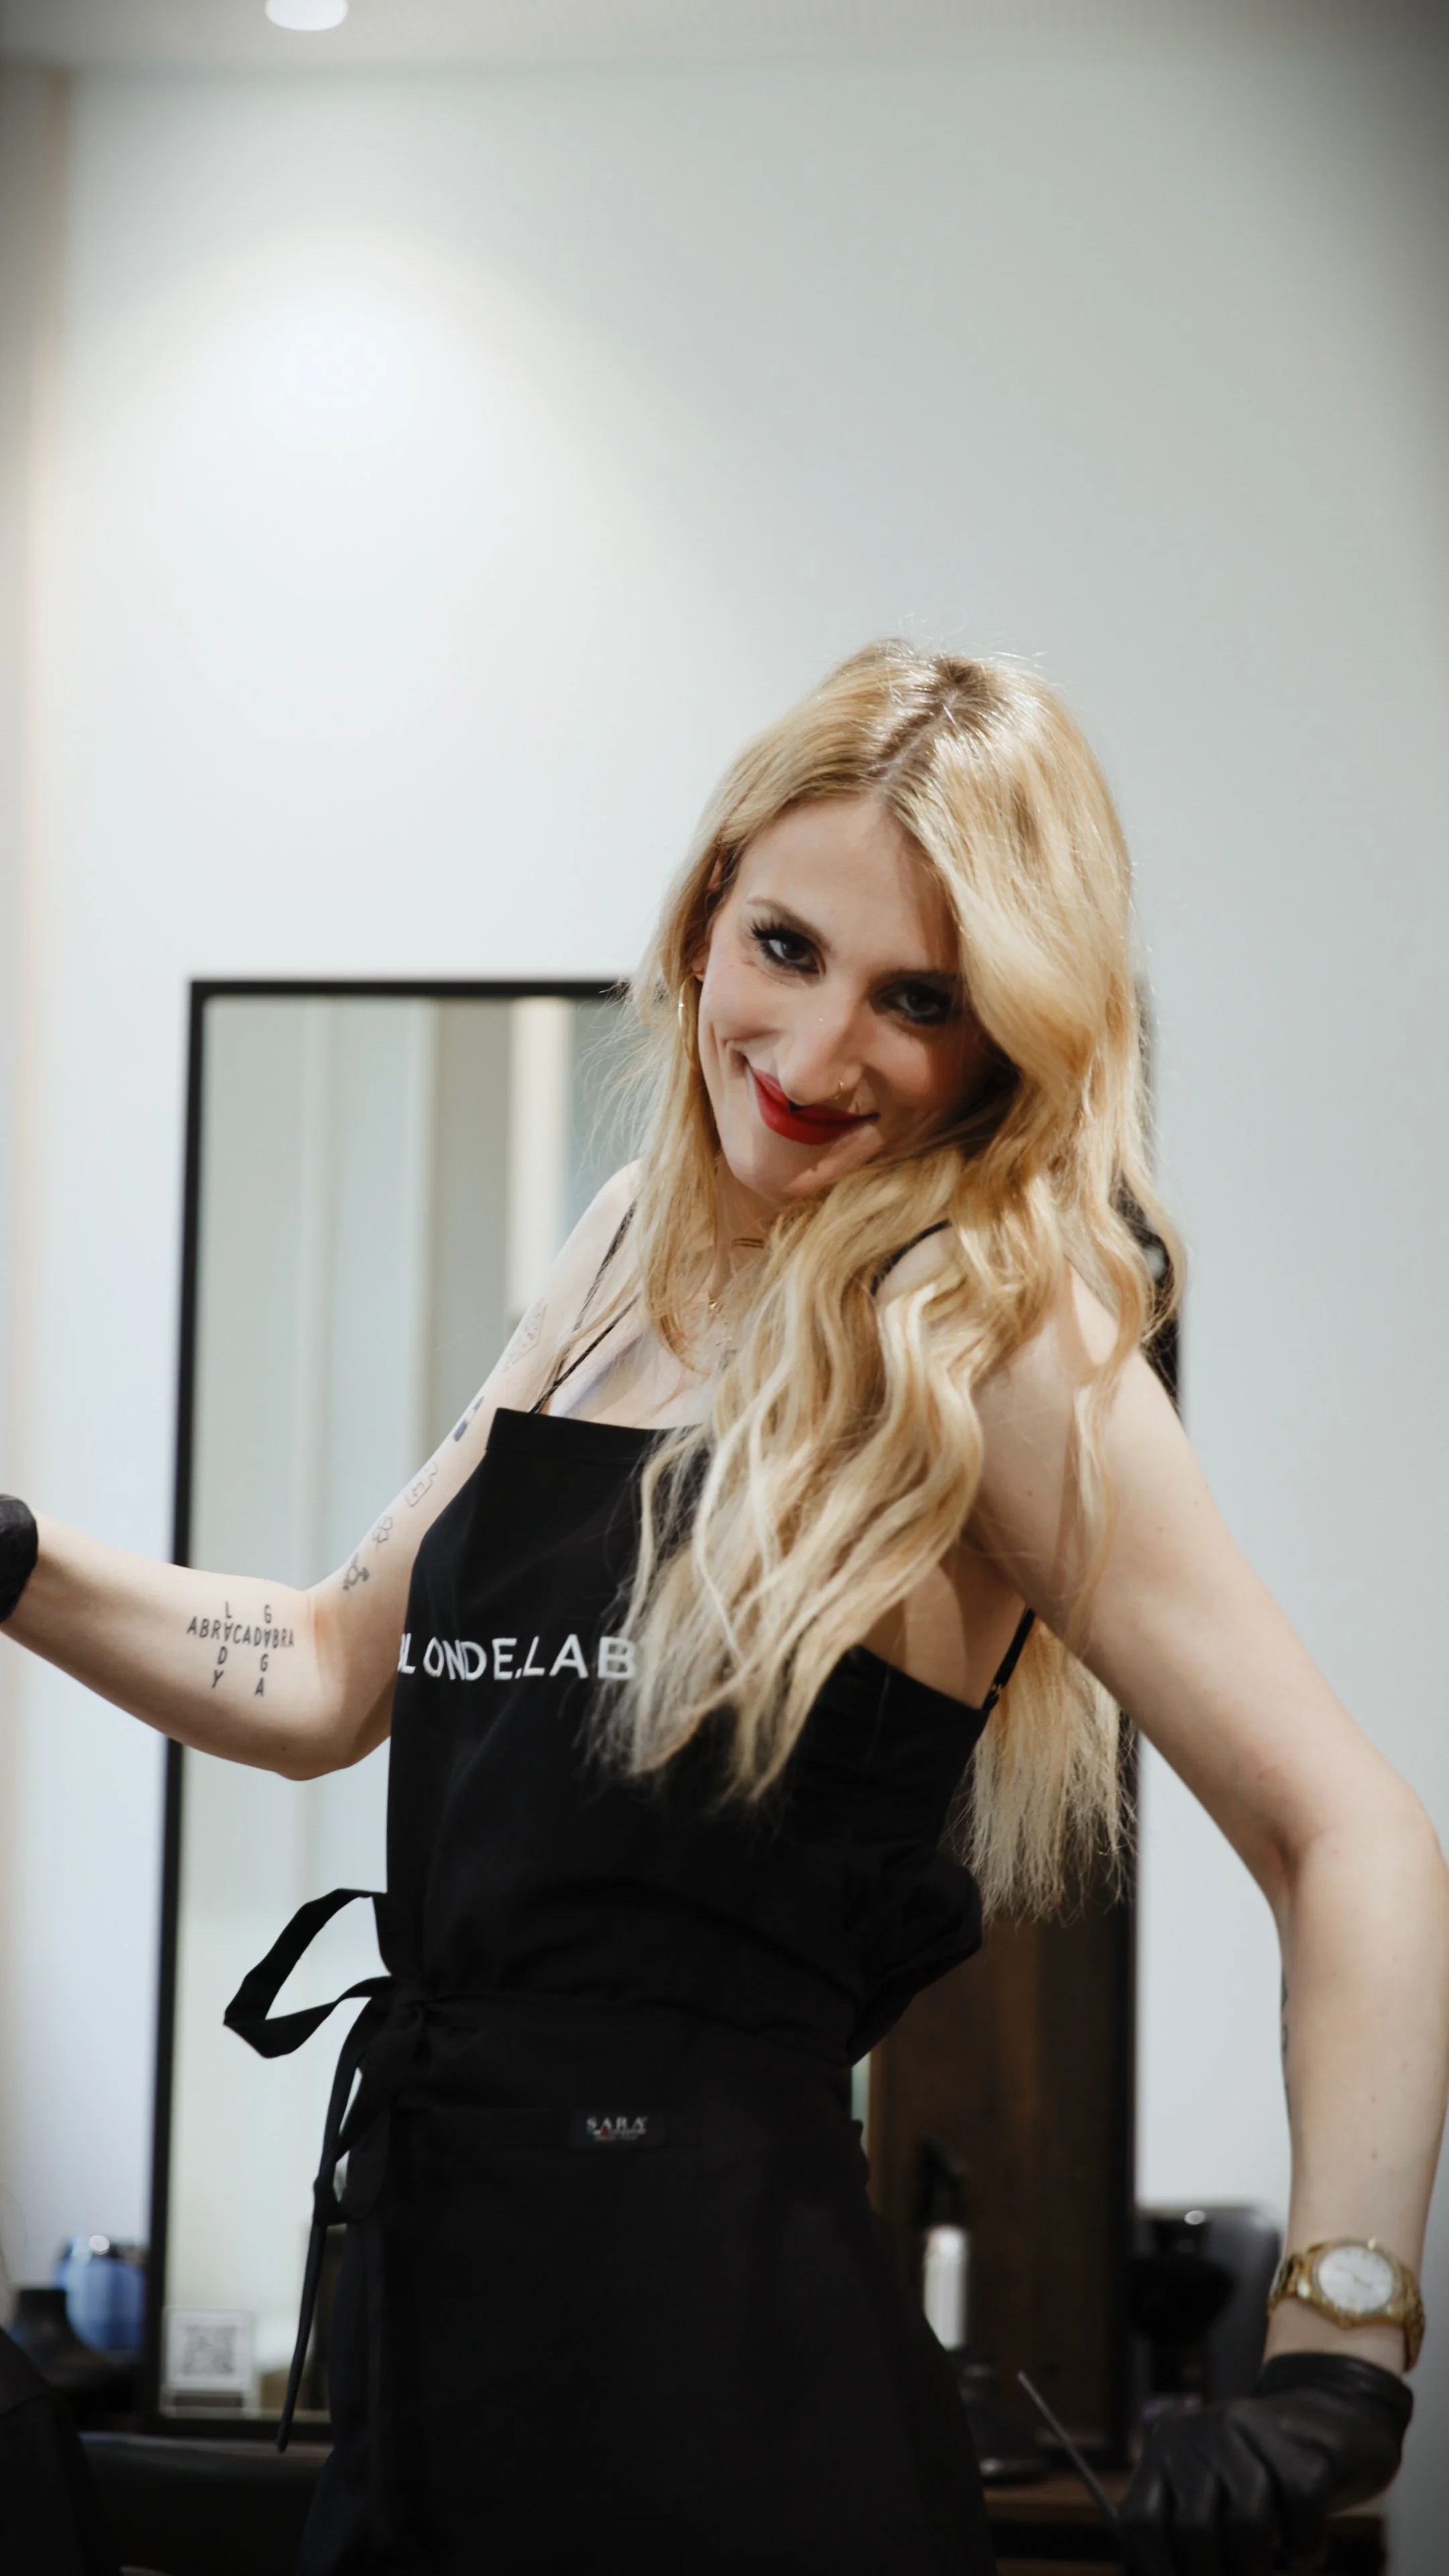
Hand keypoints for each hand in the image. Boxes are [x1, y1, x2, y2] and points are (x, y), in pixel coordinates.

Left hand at [1119, 2353, 1411, 2574]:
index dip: (1156, 2572)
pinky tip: (1303, 2551)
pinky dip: (1306, 2548)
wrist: (1326, 2417)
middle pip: (1194, 2530)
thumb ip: (1181, 2539)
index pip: (1139, 2523)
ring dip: (1257, 2568)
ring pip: (1246, 2524)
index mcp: (1165, 2451)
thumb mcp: (1209, 2498)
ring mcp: (1251, 2433)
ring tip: (1264, 2570)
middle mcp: (1201, 2434)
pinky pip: (1301, 2512)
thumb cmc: (1258, 2479)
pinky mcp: (1303, 2445)